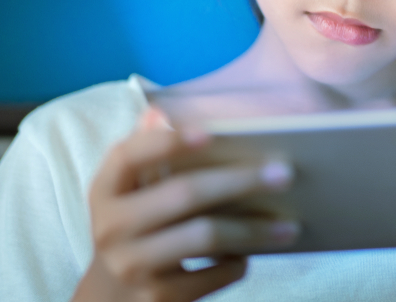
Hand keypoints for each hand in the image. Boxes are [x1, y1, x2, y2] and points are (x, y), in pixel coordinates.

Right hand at [72, 107, 297, 301]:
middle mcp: (111, 227)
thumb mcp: (130, 190)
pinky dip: (237, 263)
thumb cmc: (135, 225)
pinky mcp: (157, 299)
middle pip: (184, 194)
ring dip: (253, 229)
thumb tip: (161, 112)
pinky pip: (212, 275)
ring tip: (289, 225)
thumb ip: (146, 150)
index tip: (210, 132)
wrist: (111, 296)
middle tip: (284, 174)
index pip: (130, 156)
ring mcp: (133, 266)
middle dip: (239, 181)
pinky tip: (251, 253)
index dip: (168, 142)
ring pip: (205, 237)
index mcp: (105, 189)